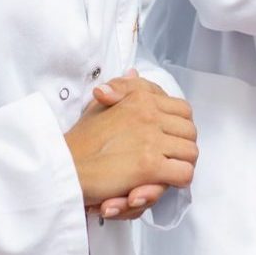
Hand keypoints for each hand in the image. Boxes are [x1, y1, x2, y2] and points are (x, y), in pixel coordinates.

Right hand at [90, 73, 178, 220]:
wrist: (65, 166)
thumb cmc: (80, 141)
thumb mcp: (99, 106)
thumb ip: (120, 91)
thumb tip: (133, 72)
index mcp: (140, 98)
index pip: (182, 109)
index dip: (179, 126)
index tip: (169, 138)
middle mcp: (149, 114)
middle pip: (190, 131)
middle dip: (183, 146)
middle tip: (170, 159)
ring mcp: (151, 139)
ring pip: (191, 152)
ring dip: (181, 164)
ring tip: (167, 172)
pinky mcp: (149, 165)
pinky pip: (183, 173)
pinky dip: (177, 181)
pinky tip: (162, 182)